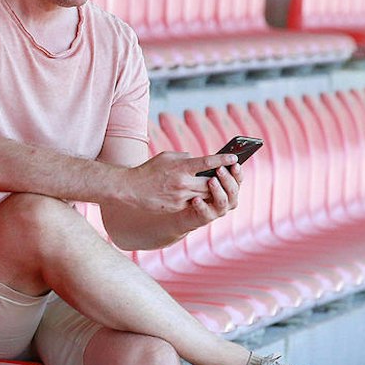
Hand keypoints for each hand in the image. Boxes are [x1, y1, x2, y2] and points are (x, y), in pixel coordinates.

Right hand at [117, 151, 234, 214]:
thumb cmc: (149, 170)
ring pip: (205, 194)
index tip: (234, 158)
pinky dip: (197, 198)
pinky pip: (194, 203)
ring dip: (210, 191)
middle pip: (211, 182)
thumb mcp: (165, 157)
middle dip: (219, 179)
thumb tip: (198, 160)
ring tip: (213, 186)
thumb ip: (184, 158)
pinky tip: (196, 195)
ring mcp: (181, 196)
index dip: (223, 160)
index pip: (207, 162)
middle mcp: (183, 182)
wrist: (131, 189)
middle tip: (226, 176)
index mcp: (181, 167)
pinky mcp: (177, 207)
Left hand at [177, 163, 239, 230]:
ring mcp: (218, 210)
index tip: (234, 161)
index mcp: (229, 188)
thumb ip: (209, 168)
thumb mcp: (201, 175)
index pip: (238, 179)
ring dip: (218, 190)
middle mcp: (228, 200)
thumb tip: (214, 156)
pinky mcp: (206, 218)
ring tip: (211, 181)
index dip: (237, 171)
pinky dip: (202, 205)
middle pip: (233, 190)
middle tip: (220, 169)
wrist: (181, 208)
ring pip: (223, 202)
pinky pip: (206, 213)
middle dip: (227, 179)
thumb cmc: (194, 187)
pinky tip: (196, 199)